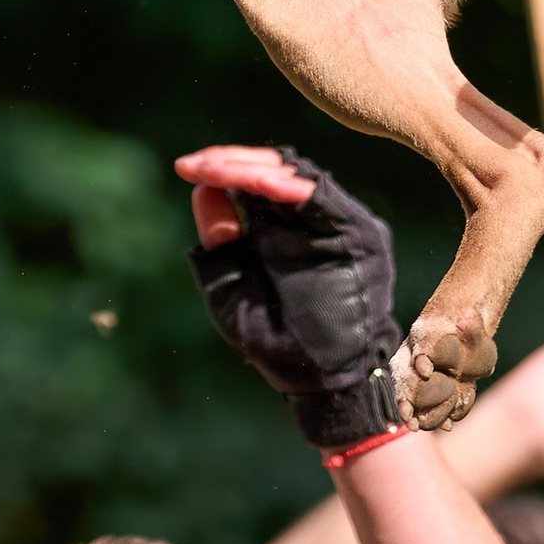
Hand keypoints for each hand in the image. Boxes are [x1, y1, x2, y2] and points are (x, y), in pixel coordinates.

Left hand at [175, 143, 405, 452]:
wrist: (317, 382)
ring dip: (256, 169)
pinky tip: (260, 182)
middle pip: (274, 167)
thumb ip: (220, 242)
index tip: (185, 167)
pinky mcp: (358, 235)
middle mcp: (310, 219)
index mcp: (280, 227)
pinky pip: (325, 199)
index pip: (254, 178)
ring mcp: (337, 223)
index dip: (221, 167)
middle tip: (200, 164)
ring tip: (221, 168)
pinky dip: (291, 187)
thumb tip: (203, 187)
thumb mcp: (230, 287)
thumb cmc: (273, 339)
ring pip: (297, 175)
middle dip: (233, 161)